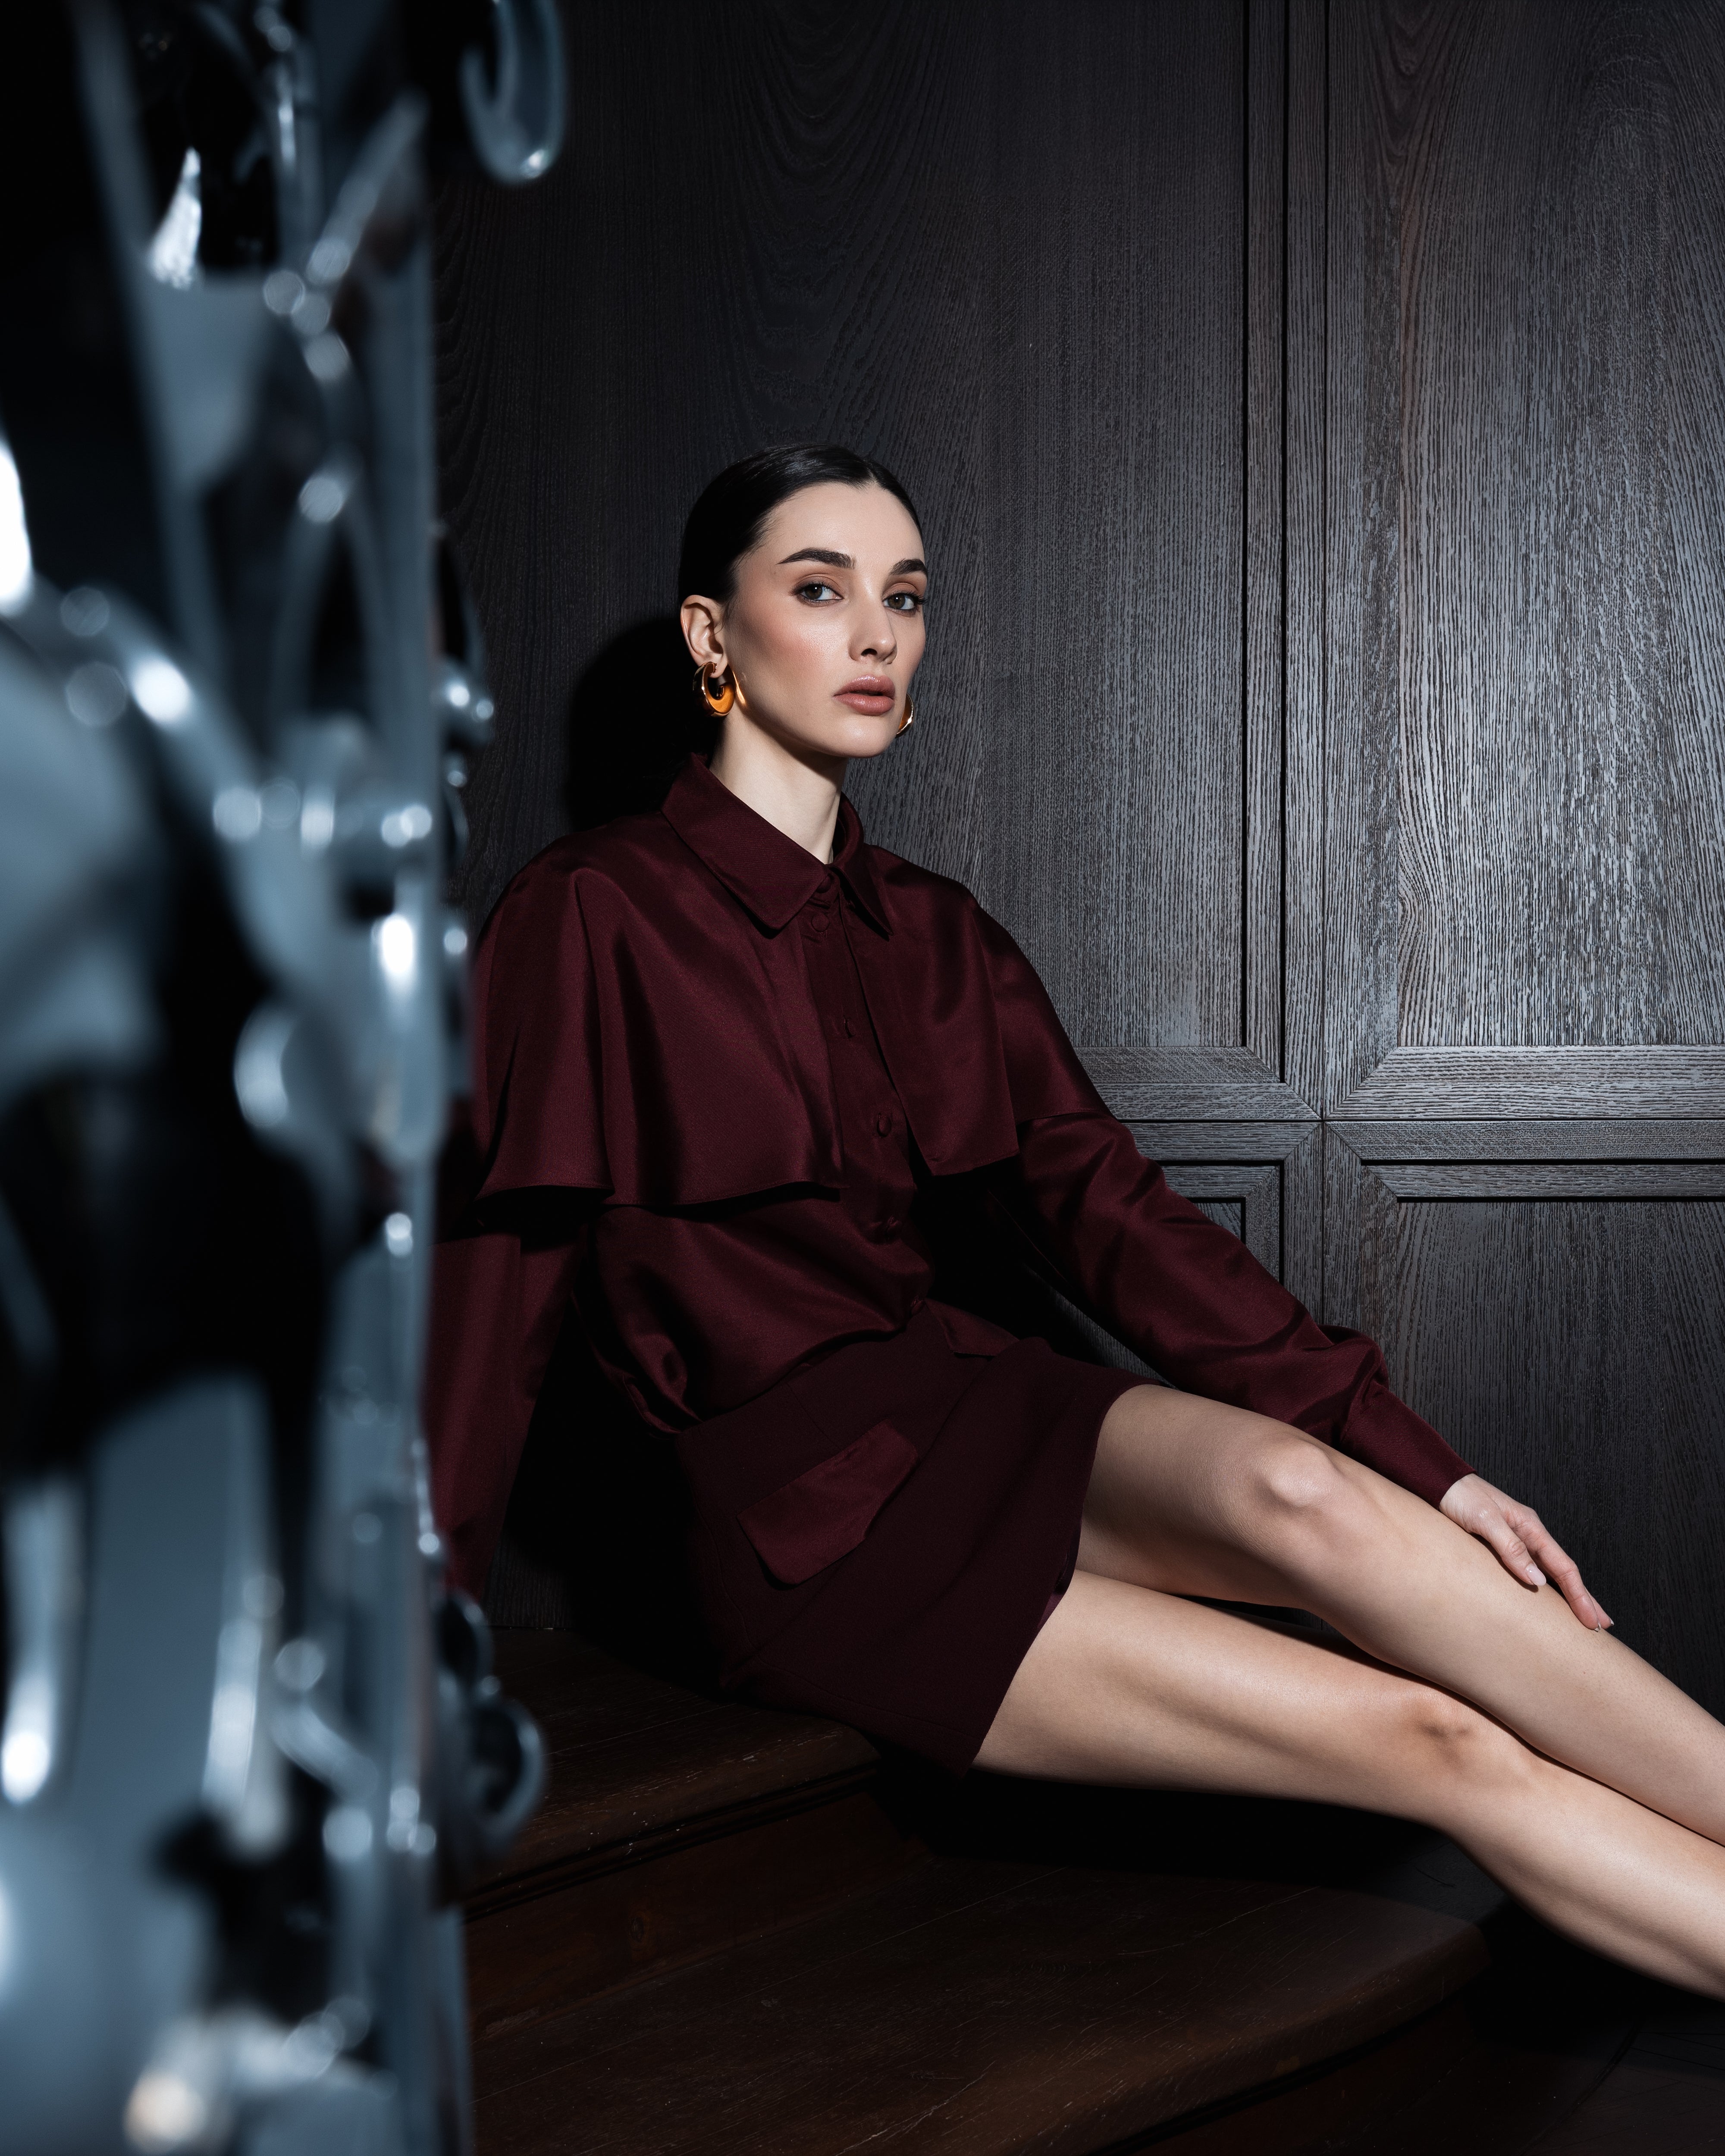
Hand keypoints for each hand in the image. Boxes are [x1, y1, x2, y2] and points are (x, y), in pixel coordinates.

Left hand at [1439, 1473, 1612, 1631]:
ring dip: (1568, 1595)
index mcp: (1531, 1527)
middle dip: (1583, 1598)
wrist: (1439, 1483)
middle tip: (1601, 1625)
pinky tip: (1548, 1599)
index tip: (1592, 1620)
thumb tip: (1538, 1580)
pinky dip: (1546, 1588)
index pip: (1564, 1567)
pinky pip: (1531, 1570)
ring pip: (1550, 1573)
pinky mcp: (1503, 1545)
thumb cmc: (1461, 1497)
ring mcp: (1518, 1540)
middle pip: (1564, 1572)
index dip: (1579, 1595)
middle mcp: (1529, 1534)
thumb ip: (1510, 1547)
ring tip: (1583, 1617)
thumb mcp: (1485, 1520)